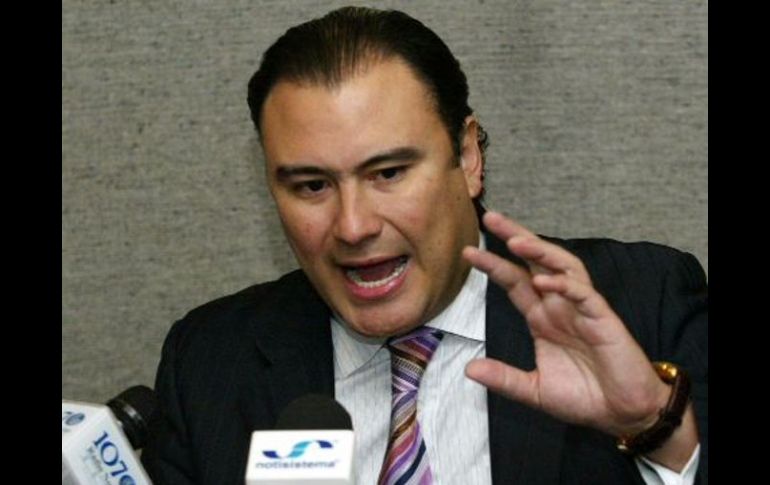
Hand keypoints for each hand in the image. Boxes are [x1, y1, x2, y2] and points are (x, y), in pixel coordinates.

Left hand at [463, 211, 670, 437]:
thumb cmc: (584, 397)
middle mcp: (560, 306)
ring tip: (516, 241)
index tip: (468, 251)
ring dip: (541, 251)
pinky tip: (544, 281)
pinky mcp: (603, 319)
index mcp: (542, 318)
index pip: (514, 282)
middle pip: (536, 261)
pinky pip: (584, 294)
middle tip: (492, 218)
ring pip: (562, 267)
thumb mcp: (534, 390)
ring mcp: (582, 309)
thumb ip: (504, 378)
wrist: (623, 413)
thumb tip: (469, 368)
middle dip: (516, 237)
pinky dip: (565, 284)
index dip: (493, 265)